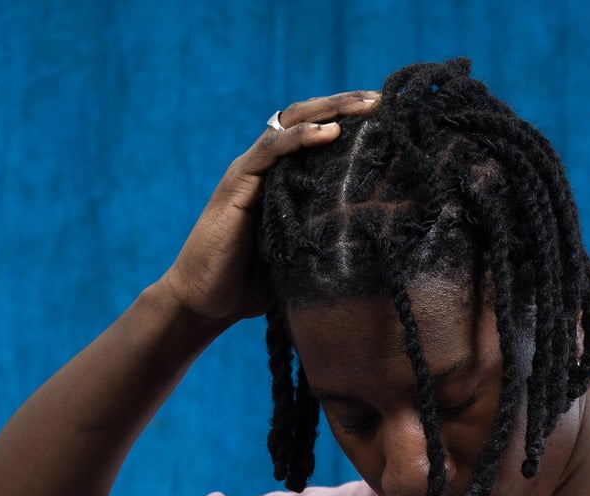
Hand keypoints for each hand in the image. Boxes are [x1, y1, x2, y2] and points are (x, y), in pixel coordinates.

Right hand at [160, 90, 380, 330]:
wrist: (204, 302)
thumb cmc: (250, 286)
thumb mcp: (299, 257)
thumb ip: (321, 239)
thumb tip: (368, 247)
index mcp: (281, 180)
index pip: (315, 137)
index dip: (347, 123)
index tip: (386, 118)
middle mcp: (265, 168)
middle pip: (307, 119)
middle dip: (345, 106)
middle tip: (381, 99)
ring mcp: (250, 172)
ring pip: (292, 124)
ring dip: (330, 111)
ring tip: (365, 106)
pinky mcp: (238, 184)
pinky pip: (271, 151)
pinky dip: (300, 137)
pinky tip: (329, 132)